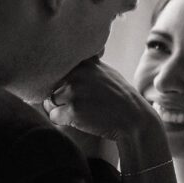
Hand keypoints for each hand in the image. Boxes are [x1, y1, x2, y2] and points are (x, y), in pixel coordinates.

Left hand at [43, 60, 162, 142]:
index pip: (57, 68)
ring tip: (80, 112)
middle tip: (80, 104)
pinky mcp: (73, 110)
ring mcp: (74, 92)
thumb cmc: (120, 98)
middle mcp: (78, 74)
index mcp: (84, 63)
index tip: (73, 90)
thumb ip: (89, 65)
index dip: (60, 81)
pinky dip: (62, 121)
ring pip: (50, 101)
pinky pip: (53, 116)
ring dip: (60, 109)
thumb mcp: (107, 72)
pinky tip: (79, 121)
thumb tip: (72, 60)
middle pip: (51, 86)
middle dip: (60, 97)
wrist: (133, 120)